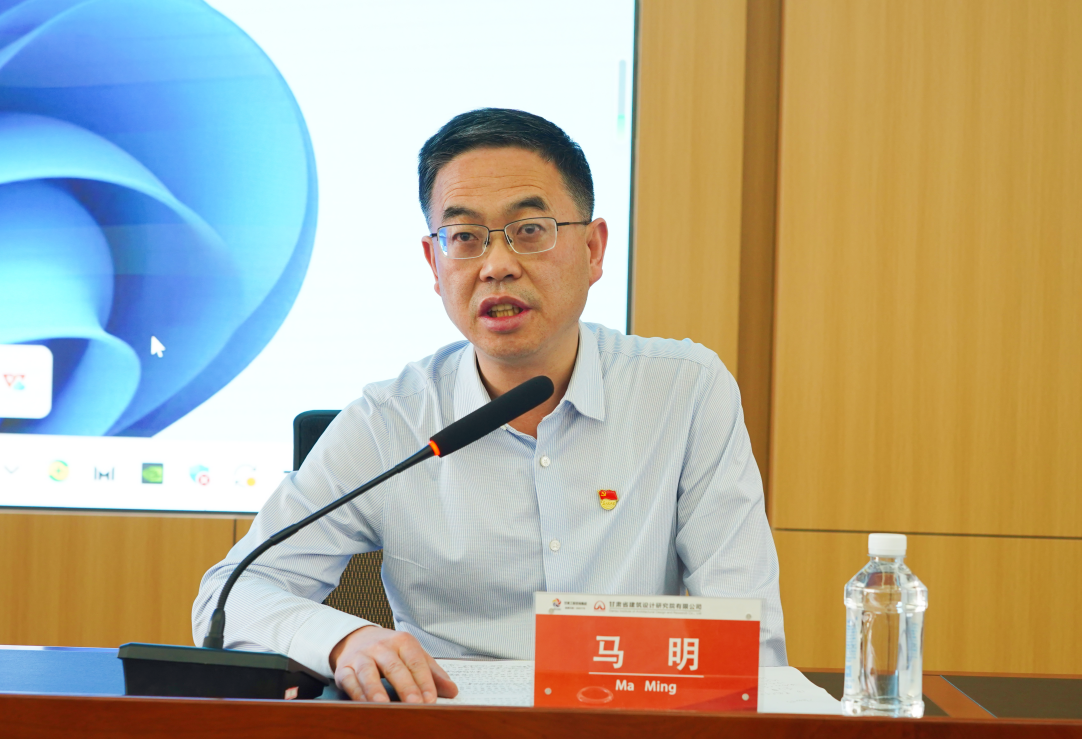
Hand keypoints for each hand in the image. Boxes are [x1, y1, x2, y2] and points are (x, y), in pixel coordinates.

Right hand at [329, 625, 457, 702]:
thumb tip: (452, 691)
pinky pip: (349, 680)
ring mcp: (361, 657)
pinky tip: (364, 703)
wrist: (357, 639)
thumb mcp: (414, 656)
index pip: (416, 661)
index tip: (431, 699)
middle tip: (415, 704)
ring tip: (383, 704)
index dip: (424, 681)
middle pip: (394, 666)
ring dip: (375, 689)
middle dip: (405, 687)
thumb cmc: (391, 652)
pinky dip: (356, 692)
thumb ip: (433, 674)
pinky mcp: (343, 668)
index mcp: (402, 642)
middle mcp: (381, 647)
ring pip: (368, 672)